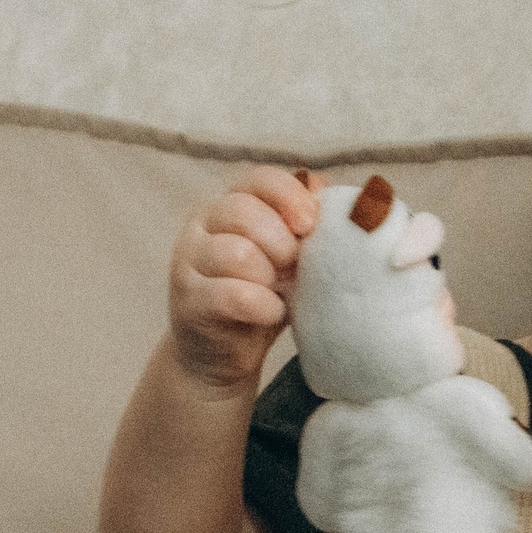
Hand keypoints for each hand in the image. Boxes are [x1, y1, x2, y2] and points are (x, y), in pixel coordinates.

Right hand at [169, 166, 318, 389]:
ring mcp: (189, 261)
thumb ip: (307, 226)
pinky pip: (229, 294)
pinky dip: (261, 305)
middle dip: (280, 241)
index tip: (310, 224)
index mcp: (231, 204)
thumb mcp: (292, 258)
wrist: (224, 353)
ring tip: (279, 290)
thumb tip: (342, 198)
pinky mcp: (189, 300)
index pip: (259, 179)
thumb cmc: (264, 295)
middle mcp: (202, 225)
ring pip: (235, 252)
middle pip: (242, 210)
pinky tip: (272, 312)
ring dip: (269, 274)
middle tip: (293, 267)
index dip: (290, 196)